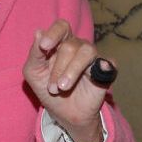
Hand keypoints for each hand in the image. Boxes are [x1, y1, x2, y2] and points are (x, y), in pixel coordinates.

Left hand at [22, 19, 114, 141]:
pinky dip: (103, 67)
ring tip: (63, 88)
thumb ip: (34, 53)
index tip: (44, 46)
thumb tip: (38, 32)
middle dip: (58, 68)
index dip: (53, 34)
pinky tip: (96, 75)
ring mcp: (93, 58)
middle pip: (69, 45)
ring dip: (72, 71)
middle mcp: (78, 46)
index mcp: (60, 42)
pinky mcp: (106, 71)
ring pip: (86, 52)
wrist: (64, 114)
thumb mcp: (33, 72)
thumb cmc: (47, 88)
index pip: (61, 27)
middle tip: (52, 88)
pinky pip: (108, 64)